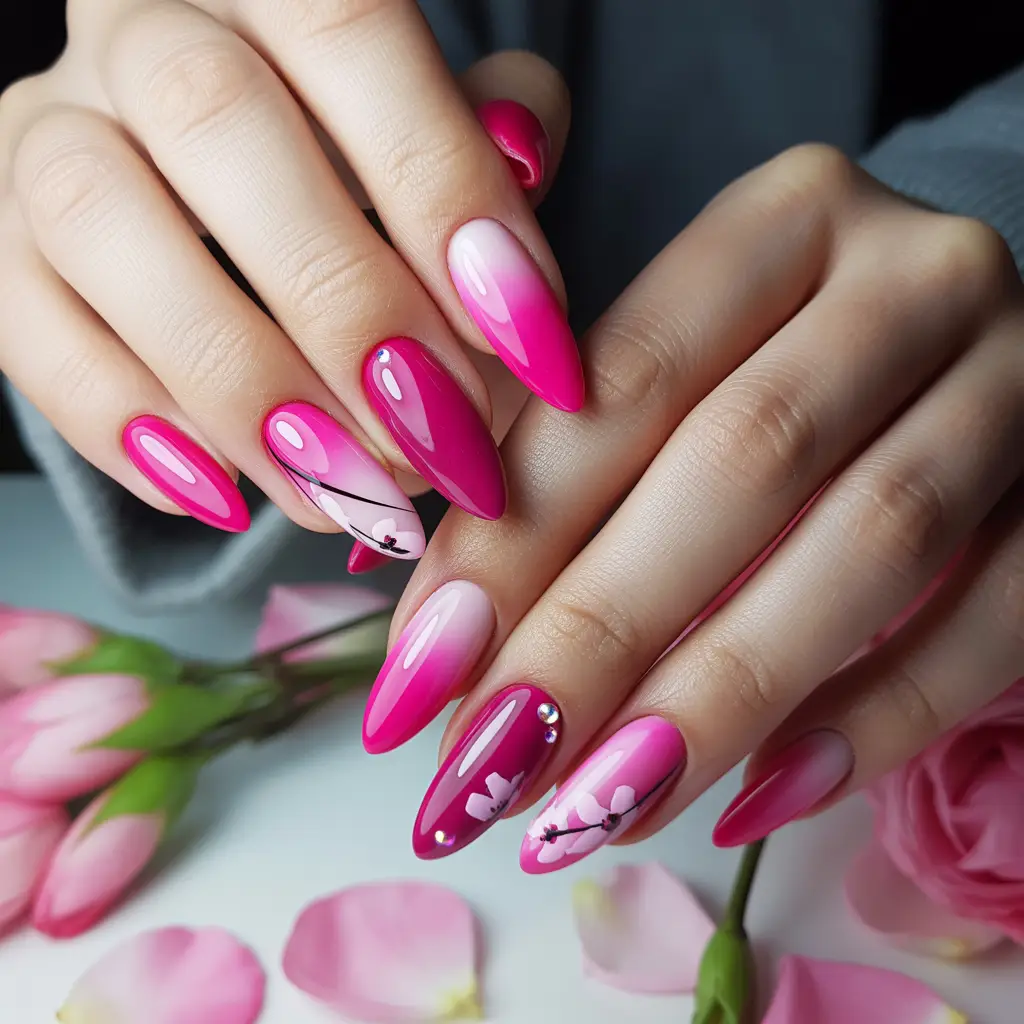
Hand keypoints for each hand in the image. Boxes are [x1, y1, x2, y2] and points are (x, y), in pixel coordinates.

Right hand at [0, 0, 575, 551]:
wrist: (204, 176)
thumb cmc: (352, 158)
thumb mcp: (434, 131)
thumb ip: (484, 148)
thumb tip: (519, 190)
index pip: (353, 40)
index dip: (449, 198)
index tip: (534, 350)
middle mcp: (141, 31)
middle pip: (217, 125)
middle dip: (348, 308)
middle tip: (444, 445)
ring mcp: (48, 132)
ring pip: (99, 227)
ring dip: (239, 386)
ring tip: (348, 496)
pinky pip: (25, 331)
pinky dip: (131, 428)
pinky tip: (233, 497)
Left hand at [368, 144, 1023, 864]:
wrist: (964, 340)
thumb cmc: (780, 356)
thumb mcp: (675, 367)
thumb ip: (559, 462)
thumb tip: (433, 633)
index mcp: (782, 219)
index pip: (620, 381)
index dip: (513, 536)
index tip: (420, 672)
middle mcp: (910, 277)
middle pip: (742, 462)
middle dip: (598, 633)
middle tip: (486, 771)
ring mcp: (1020, 378)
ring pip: (869, 547)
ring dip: (716, 699)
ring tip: (595, 810)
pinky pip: (992, 622)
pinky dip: (868, 724)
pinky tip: (751, 801)